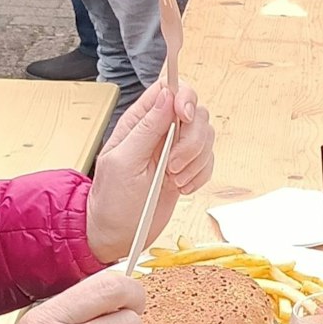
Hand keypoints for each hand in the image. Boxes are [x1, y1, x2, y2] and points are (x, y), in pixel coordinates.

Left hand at [86, 80, 215, 264]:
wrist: (119, 234)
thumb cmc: (113, 200)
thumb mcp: (124, 162)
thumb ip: (147, 127)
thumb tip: (166, 95)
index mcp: (139, 121)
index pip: (170, 89)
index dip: (183, 97)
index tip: (183, 118)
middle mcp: (160, 130)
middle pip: (195, 112)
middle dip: (191, 140)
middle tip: (172, 164)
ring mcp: (176, 149)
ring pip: (206, 136)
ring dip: (195, 161)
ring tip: (173, 180)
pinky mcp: (188, 168)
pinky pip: (209, 160)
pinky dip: (200, 175)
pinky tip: (181, 188)